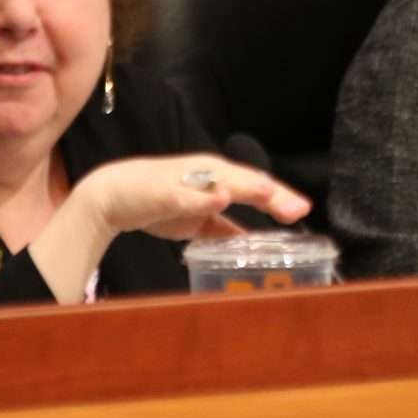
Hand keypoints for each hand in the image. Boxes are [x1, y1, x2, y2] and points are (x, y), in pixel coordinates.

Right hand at [74, 154, 311, 242]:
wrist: (113, 194)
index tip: (303, 211)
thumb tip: (252, 243)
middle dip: (273, 195)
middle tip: (298, 209)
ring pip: (222, 182)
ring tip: (268, 193)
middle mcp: (207, 174)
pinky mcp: (165, 192)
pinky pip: (187, 195)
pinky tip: (220, 199)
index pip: (255, 187)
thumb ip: (224, 230)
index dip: (280, 198)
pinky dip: (204, 198)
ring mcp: (186, 181)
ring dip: (246, 187)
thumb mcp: (199, 222)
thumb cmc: (159, 203)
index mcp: (217, 180)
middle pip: (246, 182)